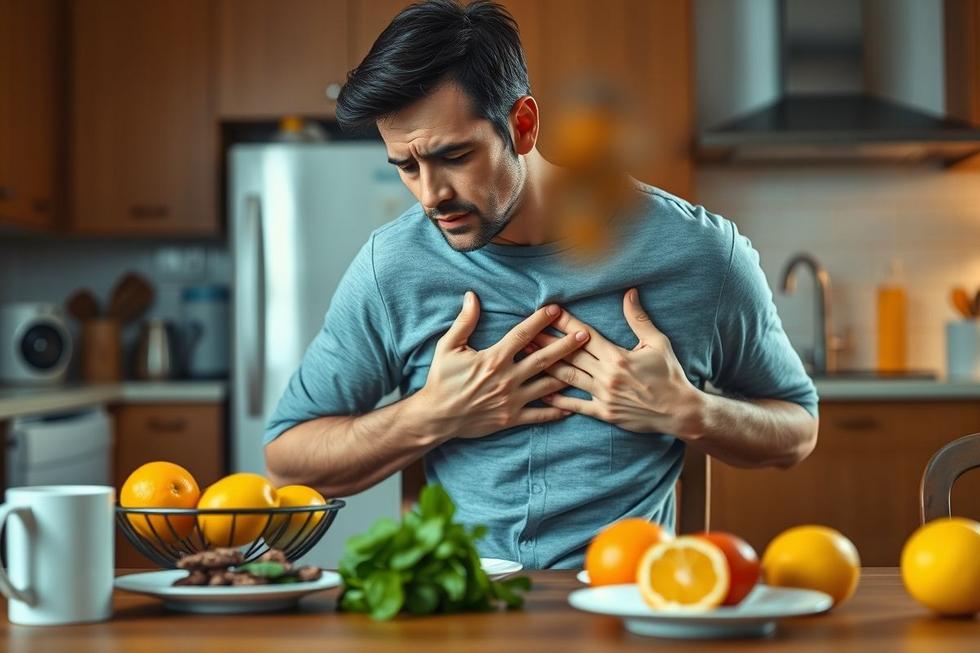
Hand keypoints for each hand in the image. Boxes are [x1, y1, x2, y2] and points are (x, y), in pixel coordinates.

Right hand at [417, 291, 590, 440]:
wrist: (436, 417)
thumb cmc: (441, 380)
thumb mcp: (447, 347)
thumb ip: (464, 322)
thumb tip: (471, 296)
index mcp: (494, 358)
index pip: (523, 335)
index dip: (541, 320)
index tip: (556, 309)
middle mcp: (507, 378)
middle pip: (543, 359)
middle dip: (566, 345)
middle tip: (585, 335)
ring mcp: (511, 400)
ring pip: (546, 386)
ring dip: (567, 375)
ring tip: (586, 367)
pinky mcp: (511, 418)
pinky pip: (539, 415)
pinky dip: (556, 411)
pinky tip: (571, 407)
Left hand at [527, 288, 703, 436]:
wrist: (680, 411)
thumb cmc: (670, 374)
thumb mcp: (658, 343)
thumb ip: (639, 319)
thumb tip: (629, 293)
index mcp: (617, 356)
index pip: (585, 335)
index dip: (565, 322)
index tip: (548, 311)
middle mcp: (607, 375)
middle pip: (570, 355)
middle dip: (547, 343)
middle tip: (526, 334)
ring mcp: (604, 395)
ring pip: (568, 378)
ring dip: (546, 367)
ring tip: (527, 359)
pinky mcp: (604, 413)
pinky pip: (577, 406)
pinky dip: (559, 400)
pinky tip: (542, 395)